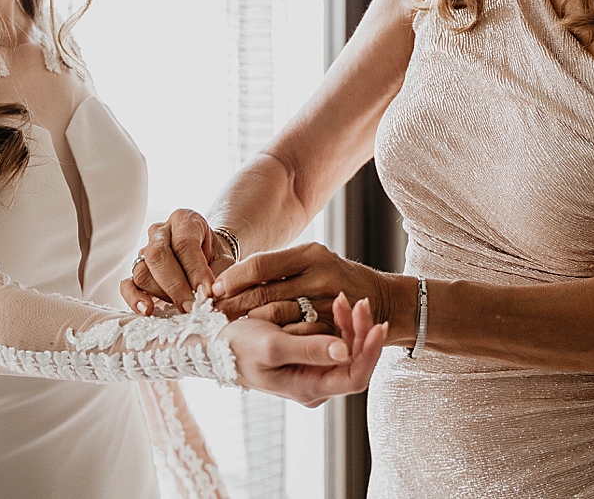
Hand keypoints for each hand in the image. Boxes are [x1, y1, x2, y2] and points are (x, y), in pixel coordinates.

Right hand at [122, 209, 234, 313]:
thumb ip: (219, 277)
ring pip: (143, 272)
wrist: (207, 259)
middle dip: (175, 286)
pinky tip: (147, 310)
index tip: (206, 293)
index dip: (195, 271)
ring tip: (182, 308)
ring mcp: (144, 250)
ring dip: (162, 294)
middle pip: (158, 256)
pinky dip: (134, 298)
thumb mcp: (225, 262)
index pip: (184, 243)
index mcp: (185, 220)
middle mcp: (160, 231)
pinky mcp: (136, 270)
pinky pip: (127, 284)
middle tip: (191, 307)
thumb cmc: (216, 259)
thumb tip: (210, 298)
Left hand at [212, 242, 395, 333]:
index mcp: (310, 253)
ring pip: (275, 315)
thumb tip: (233, 275)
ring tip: (225, 326)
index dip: (234, 278)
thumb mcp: (312, 261)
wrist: (383, 302)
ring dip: (247, 322)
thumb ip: (279, 267)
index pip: (260, 265)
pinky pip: (293, 335)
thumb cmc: (336, 280)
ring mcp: (327, 302)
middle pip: (264, 291)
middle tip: (211, 312)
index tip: (214, 289)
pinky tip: (255, 340)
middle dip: (233, 303)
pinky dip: (270, 337)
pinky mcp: (332, 327)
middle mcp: (319, 274)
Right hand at [220, 293, 386, 406]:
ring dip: (350, 324)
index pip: (355, 377)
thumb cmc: (236, 346)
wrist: (213, 344)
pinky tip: (335, 303)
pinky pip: (333, 342)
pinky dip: (336, 323)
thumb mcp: (271, 345)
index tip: (378, 324)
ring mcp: (312, 372)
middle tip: (360, 301)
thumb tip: (345, 352)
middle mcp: (314, 385)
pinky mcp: (307, 358)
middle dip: (361, 331)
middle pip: (354, 362)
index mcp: (308, 388)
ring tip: (346, 298)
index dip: (370, 352)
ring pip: (346, 351)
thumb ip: (308, 349)